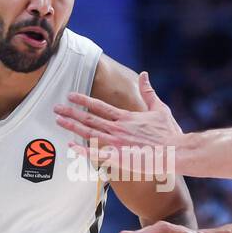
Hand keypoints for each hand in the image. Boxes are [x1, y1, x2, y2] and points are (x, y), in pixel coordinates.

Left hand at [53, 72, 183, 172]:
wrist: (175, 151)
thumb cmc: (169, 133)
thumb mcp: (159, 108)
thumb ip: (148, 92)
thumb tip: (144, 74)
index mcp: (126, 117)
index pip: (100, 106)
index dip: (83, 100)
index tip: (71, 96)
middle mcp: (118, 129)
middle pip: (90, 118)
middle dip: (71, 112)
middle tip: (56, 108)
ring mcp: (117, 143)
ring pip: (90, 133)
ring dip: (73, 126)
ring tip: (59, 121)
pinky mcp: (119, 158)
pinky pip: (97, 154)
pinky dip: (83, 150)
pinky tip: (71, 146)